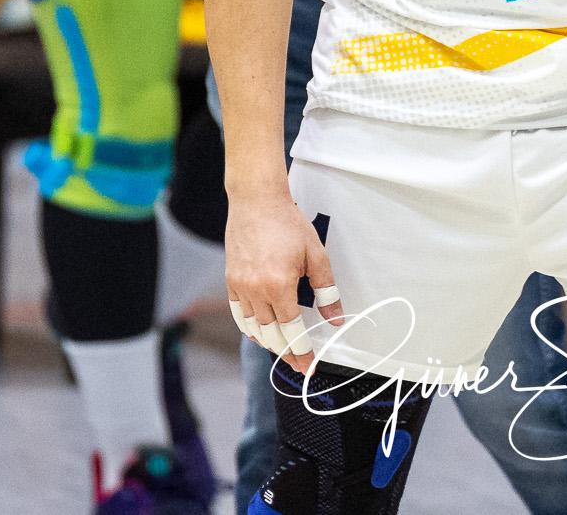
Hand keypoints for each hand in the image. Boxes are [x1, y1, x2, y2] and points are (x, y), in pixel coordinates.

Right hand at [227, 188, 343, 373]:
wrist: (257, 201)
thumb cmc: (288, 223)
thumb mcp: (316, 255)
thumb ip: (326, 290)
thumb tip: (335, 319)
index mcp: (279, 285)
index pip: (291, 330)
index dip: (302, 351)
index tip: (309, 365)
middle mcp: (256, 290)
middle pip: (271, 335)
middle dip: (287, 353)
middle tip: (299, 364)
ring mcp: (240, 286)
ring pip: (253, 328)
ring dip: (268, 342)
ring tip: (283, 349)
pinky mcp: (231, 280)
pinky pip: (238, 315)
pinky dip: (250, 328)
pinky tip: (260, 332)